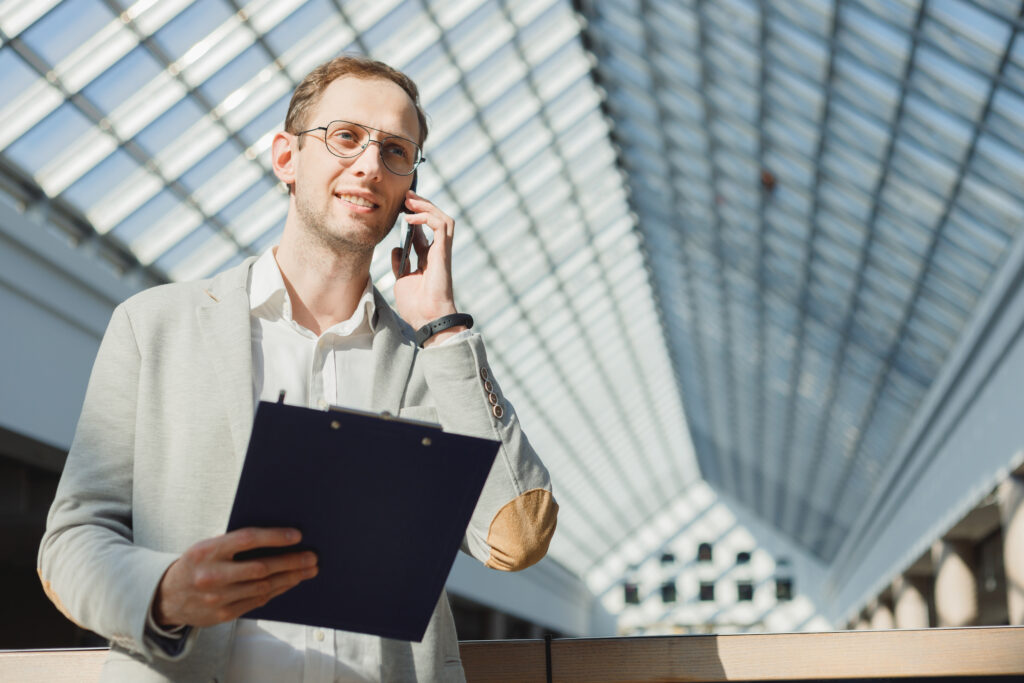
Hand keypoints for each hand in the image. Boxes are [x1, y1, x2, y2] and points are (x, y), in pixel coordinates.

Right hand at [153, 527, 316, 628]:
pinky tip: (290, 583)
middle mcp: (211, 575)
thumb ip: (234, 543)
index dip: (274, 537)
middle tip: (312, 557)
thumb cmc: (196, 563)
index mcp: (207, 551)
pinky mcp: (222, 615)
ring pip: (262, 587)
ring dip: (289, 578)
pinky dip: (277, 591)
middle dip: (290, 562)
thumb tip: (277, 537)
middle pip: (260, 568)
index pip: (246, 540)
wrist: (167, 597)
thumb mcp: (207, 547)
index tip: (297, 535)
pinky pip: (257, 602)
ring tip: (308, 570)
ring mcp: (217, 598)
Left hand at [391, 191, 466, 345]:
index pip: (424, 230)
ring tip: (410, 200)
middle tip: (406, 196)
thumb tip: (396, 248)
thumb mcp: (402, 280)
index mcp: (428, 259)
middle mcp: (437, 253)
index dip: (414, 216)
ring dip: (427, 206)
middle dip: (421, 205)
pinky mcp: (443, 253)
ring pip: (442, 218)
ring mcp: (442, 252)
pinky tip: (410, 218)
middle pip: (434, 220)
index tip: (400, 207)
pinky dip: (427, 217)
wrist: (427, 319)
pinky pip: (441, 226)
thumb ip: (400, 263)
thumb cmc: (417, 306)